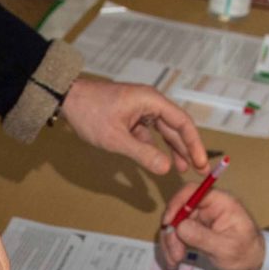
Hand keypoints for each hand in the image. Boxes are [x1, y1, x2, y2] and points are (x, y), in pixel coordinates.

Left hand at [58, 78, 208, 174]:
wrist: (67, 99)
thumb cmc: (90, 113)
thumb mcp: (117, 138)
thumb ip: (142, 154)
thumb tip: (166, 169)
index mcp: (151, 101)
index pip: (182, 122)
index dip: (194, 144)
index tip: (201, 163)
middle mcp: (150, 103)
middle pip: (176, 127)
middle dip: (187, 149)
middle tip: (199, 170)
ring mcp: (140, 109)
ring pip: (163, 131)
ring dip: (172, 149)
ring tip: (182, 168)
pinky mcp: (131, 117)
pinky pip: (149, 133)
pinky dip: (155, 147)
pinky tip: (158, 161)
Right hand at [156, 179, 264, 269]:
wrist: (251, 263)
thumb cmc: (245, 253)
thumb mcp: (226, 248)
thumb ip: (203, 237)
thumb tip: (179, 227)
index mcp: (220, 202)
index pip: (193, 191)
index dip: (177, 203)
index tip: (168, 223)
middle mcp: (208, 206)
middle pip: (179, 210)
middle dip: (172, 233)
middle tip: (174, 255)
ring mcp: (200, 217)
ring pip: (175, 224)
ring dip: (170, 243)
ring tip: (173, 262)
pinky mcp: (194, 229)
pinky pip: (177, 234)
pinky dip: (172, 247)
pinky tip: (173, 262)